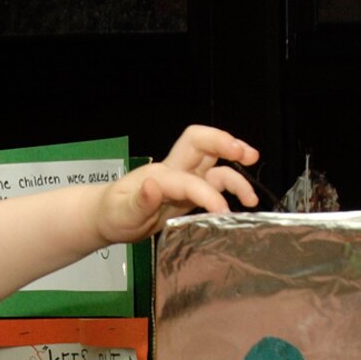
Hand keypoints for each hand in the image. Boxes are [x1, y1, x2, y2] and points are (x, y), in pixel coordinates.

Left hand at [92, 125, 258, 244]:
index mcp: (159, 175)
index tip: (221, 212)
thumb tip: (152, 186)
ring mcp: (183, 179)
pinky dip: (231, 187)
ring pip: (214, 164)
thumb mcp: (120, 212)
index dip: (206, 194)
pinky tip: (243, 201)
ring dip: (236, 170)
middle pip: (201, 143)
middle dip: (225, 143)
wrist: (108, 215)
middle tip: (247, 154)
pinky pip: (214, 182)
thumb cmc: (113, 212)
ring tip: (252, 195)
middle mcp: (174, 170)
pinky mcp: (189, 191)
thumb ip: (138, 201)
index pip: (188, 179)